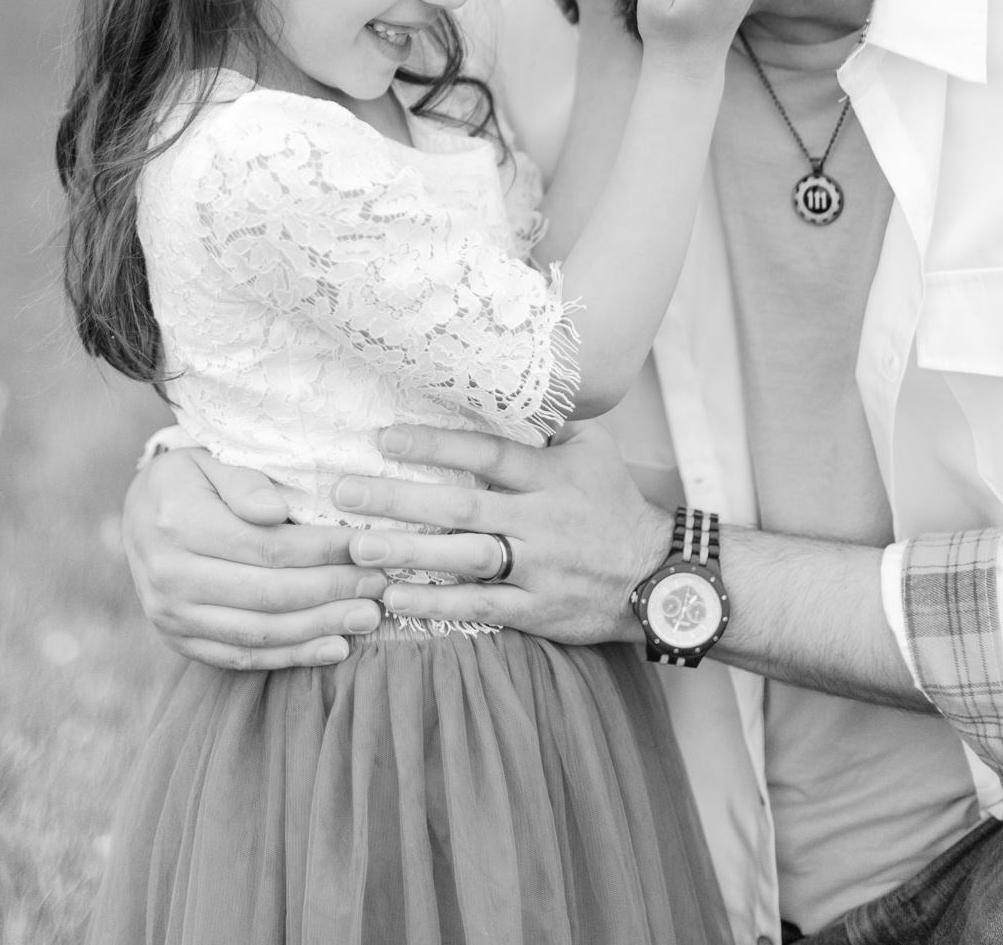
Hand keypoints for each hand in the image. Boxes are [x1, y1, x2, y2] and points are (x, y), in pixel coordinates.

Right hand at [121, 445, 385, 667]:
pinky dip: (292, 656)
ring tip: (368, 617)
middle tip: (380, 584)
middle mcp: (170, 578)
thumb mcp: (209, 459)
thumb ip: (244, 483)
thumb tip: (277, 512)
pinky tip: (334, 648)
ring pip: (259, 633)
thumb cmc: (188, 477)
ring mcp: (171, 616)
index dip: (323, 551)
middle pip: (268, 594)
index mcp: (179, 525)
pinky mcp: (178, 641)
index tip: (366, 545)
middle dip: (332, 591)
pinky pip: (242, 658)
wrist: (136, 512)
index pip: (267, 548)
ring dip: (320, 628)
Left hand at [333, 421, 671, 640]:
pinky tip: (393, 598)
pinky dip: (435, 604)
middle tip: (345, 494)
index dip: (436, 445)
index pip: (487, 455)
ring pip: (464, 559)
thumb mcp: (592, 451)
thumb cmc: (614, 503)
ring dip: (408, 554)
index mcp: (548, 477)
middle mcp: (539, 520)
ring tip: (357, 548)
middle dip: (399, 500)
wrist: (658, 576)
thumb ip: (546, 426)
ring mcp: (536, 568)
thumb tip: (503, 391)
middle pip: (461, 507)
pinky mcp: (535, 610)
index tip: (384, 438)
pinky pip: (480, 607)